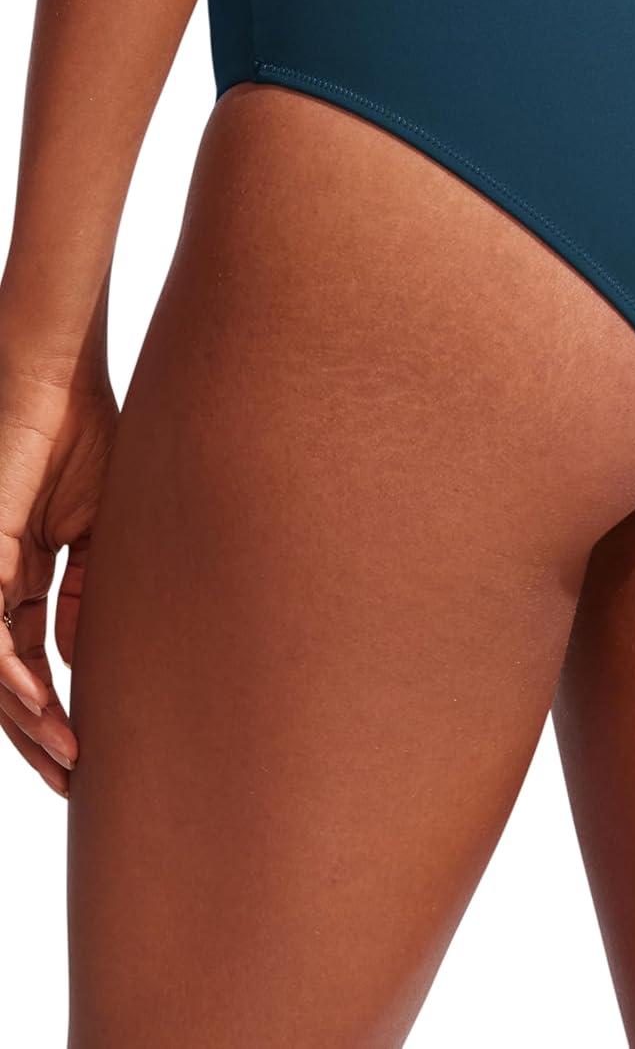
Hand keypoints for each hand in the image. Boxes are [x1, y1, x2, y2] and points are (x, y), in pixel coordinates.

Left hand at [0, 356, 117, 796]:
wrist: (58, 380)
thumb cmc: (84, 436)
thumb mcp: (100, 529)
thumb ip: (86, 593)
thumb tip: (76, 659)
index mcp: (21, 573)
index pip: (27, 659)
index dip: (52, 707)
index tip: (85, 753)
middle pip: (3, 679)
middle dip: (34, 734)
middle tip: (71, 779)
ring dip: (25, 719)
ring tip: (64, 756)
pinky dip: (11, 674)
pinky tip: (43, 703)